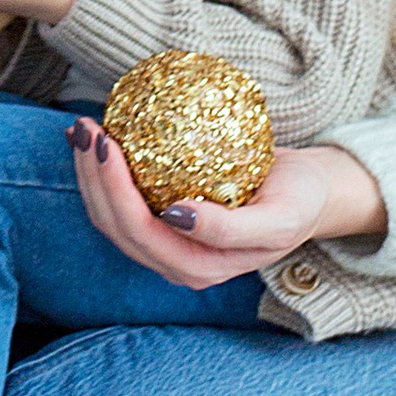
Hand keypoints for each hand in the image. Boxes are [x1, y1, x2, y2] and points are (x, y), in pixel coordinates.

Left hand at [68, 130, 384, 285]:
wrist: (311, 194)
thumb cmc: (299, 202)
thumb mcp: (279, 219)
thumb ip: (231, 229)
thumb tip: (175, 217)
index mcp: (198, 267)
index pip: (139, 231)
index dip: (112, 190)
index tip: (107, 141)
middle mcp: (175, 261)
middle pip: (114, 225)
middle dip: (91, 178)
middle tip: (87, 128)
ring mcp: (167, 243)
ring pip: (110, 215)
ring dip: (89, 174)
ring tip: (84, 128)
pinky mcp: (164, 221)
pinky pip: (124, 200)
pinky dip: (104, 171)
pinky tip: (100, 136)